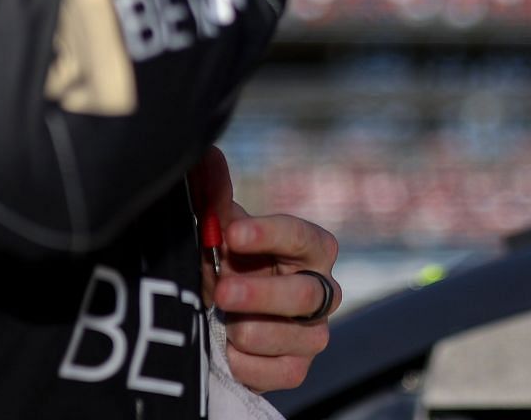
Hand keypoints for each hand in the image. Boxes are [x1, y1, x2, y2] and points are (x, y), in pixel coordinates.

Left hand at [191, 146, 339, 392]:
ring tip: (226, 326)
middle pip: (307, 293)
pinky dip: (254, 366)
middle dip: (262, 293)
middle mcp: (322, 289)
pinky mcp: (298, 367)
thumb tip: (209, 157)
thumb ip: (216, 198)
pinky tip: (231, 353)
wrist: (225, 314)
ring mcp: (313, 332)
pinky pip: (286, 373)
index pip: (302, 236)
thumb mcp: (222, 233)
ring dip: (255, 331)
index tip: (231, 234)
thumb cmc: (232, 263)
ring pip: (300, 336)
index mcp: (309, 248)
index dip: (269, 235)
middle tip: (222, 291)